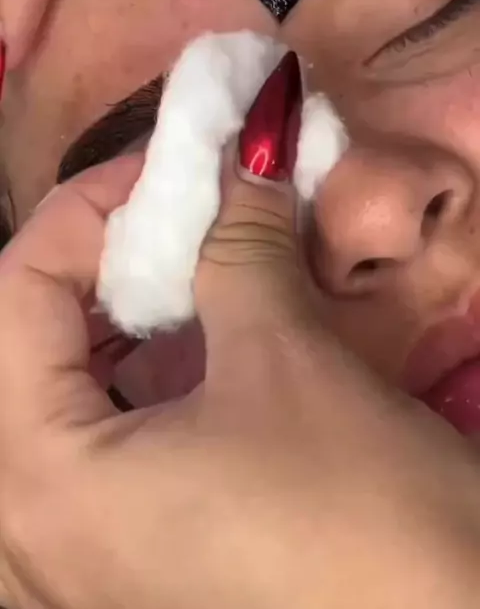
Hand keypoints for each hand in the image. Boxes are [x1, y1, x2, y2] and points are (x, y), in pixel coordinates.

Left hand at [0, 155, 479, 606]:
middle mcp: (36, 531)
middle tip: (172, 215)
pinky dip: (132, 373)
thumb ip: (240, 240)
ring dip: (112, 316)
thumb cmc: (353, 509)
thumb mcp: (286, 360)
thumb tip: (246, 146)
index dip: (86, 211)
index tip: (169, 169)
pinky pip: (101, 441)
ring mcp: (82, 553)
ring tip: (176, 270)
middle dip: (97, 261)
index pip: (13, 294)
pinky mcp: (133, 557)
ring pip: (57, 393)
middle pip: (24, 343)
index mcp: (43, 481)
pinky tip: (189, 346)